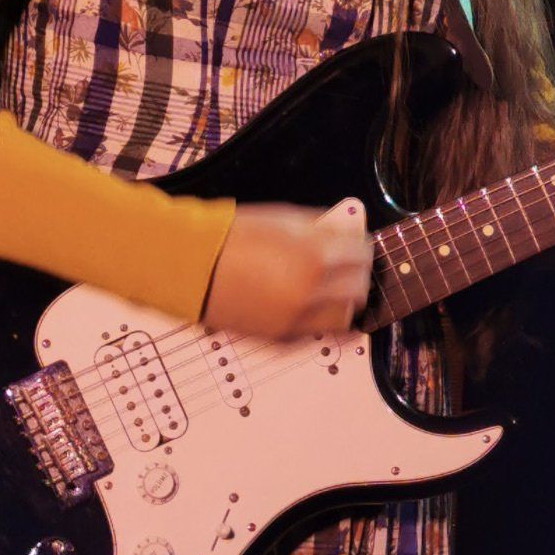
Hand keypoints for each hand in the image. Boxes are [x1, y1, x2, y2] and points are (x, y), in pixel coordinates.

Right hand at [203, 201, 374, 339]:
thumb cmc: (232, 235)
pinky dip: (318, 315)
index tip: (357, 243)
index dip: (362, 247)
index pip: (361, 255)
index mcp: (314, 257)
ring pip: (343, 317)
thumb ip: (320, 226)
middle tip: (350, 264)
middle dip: (358, 274)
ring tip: (331, 285)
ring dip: (344, 300)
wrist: (191, 266)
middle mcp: (310, 293)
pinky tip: (306, 299)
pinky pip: (315, 329)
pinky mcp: (279, 336)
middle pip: (359, 289)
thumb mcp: (283, 218)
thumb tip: (345, 230)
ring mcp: (295, 319)